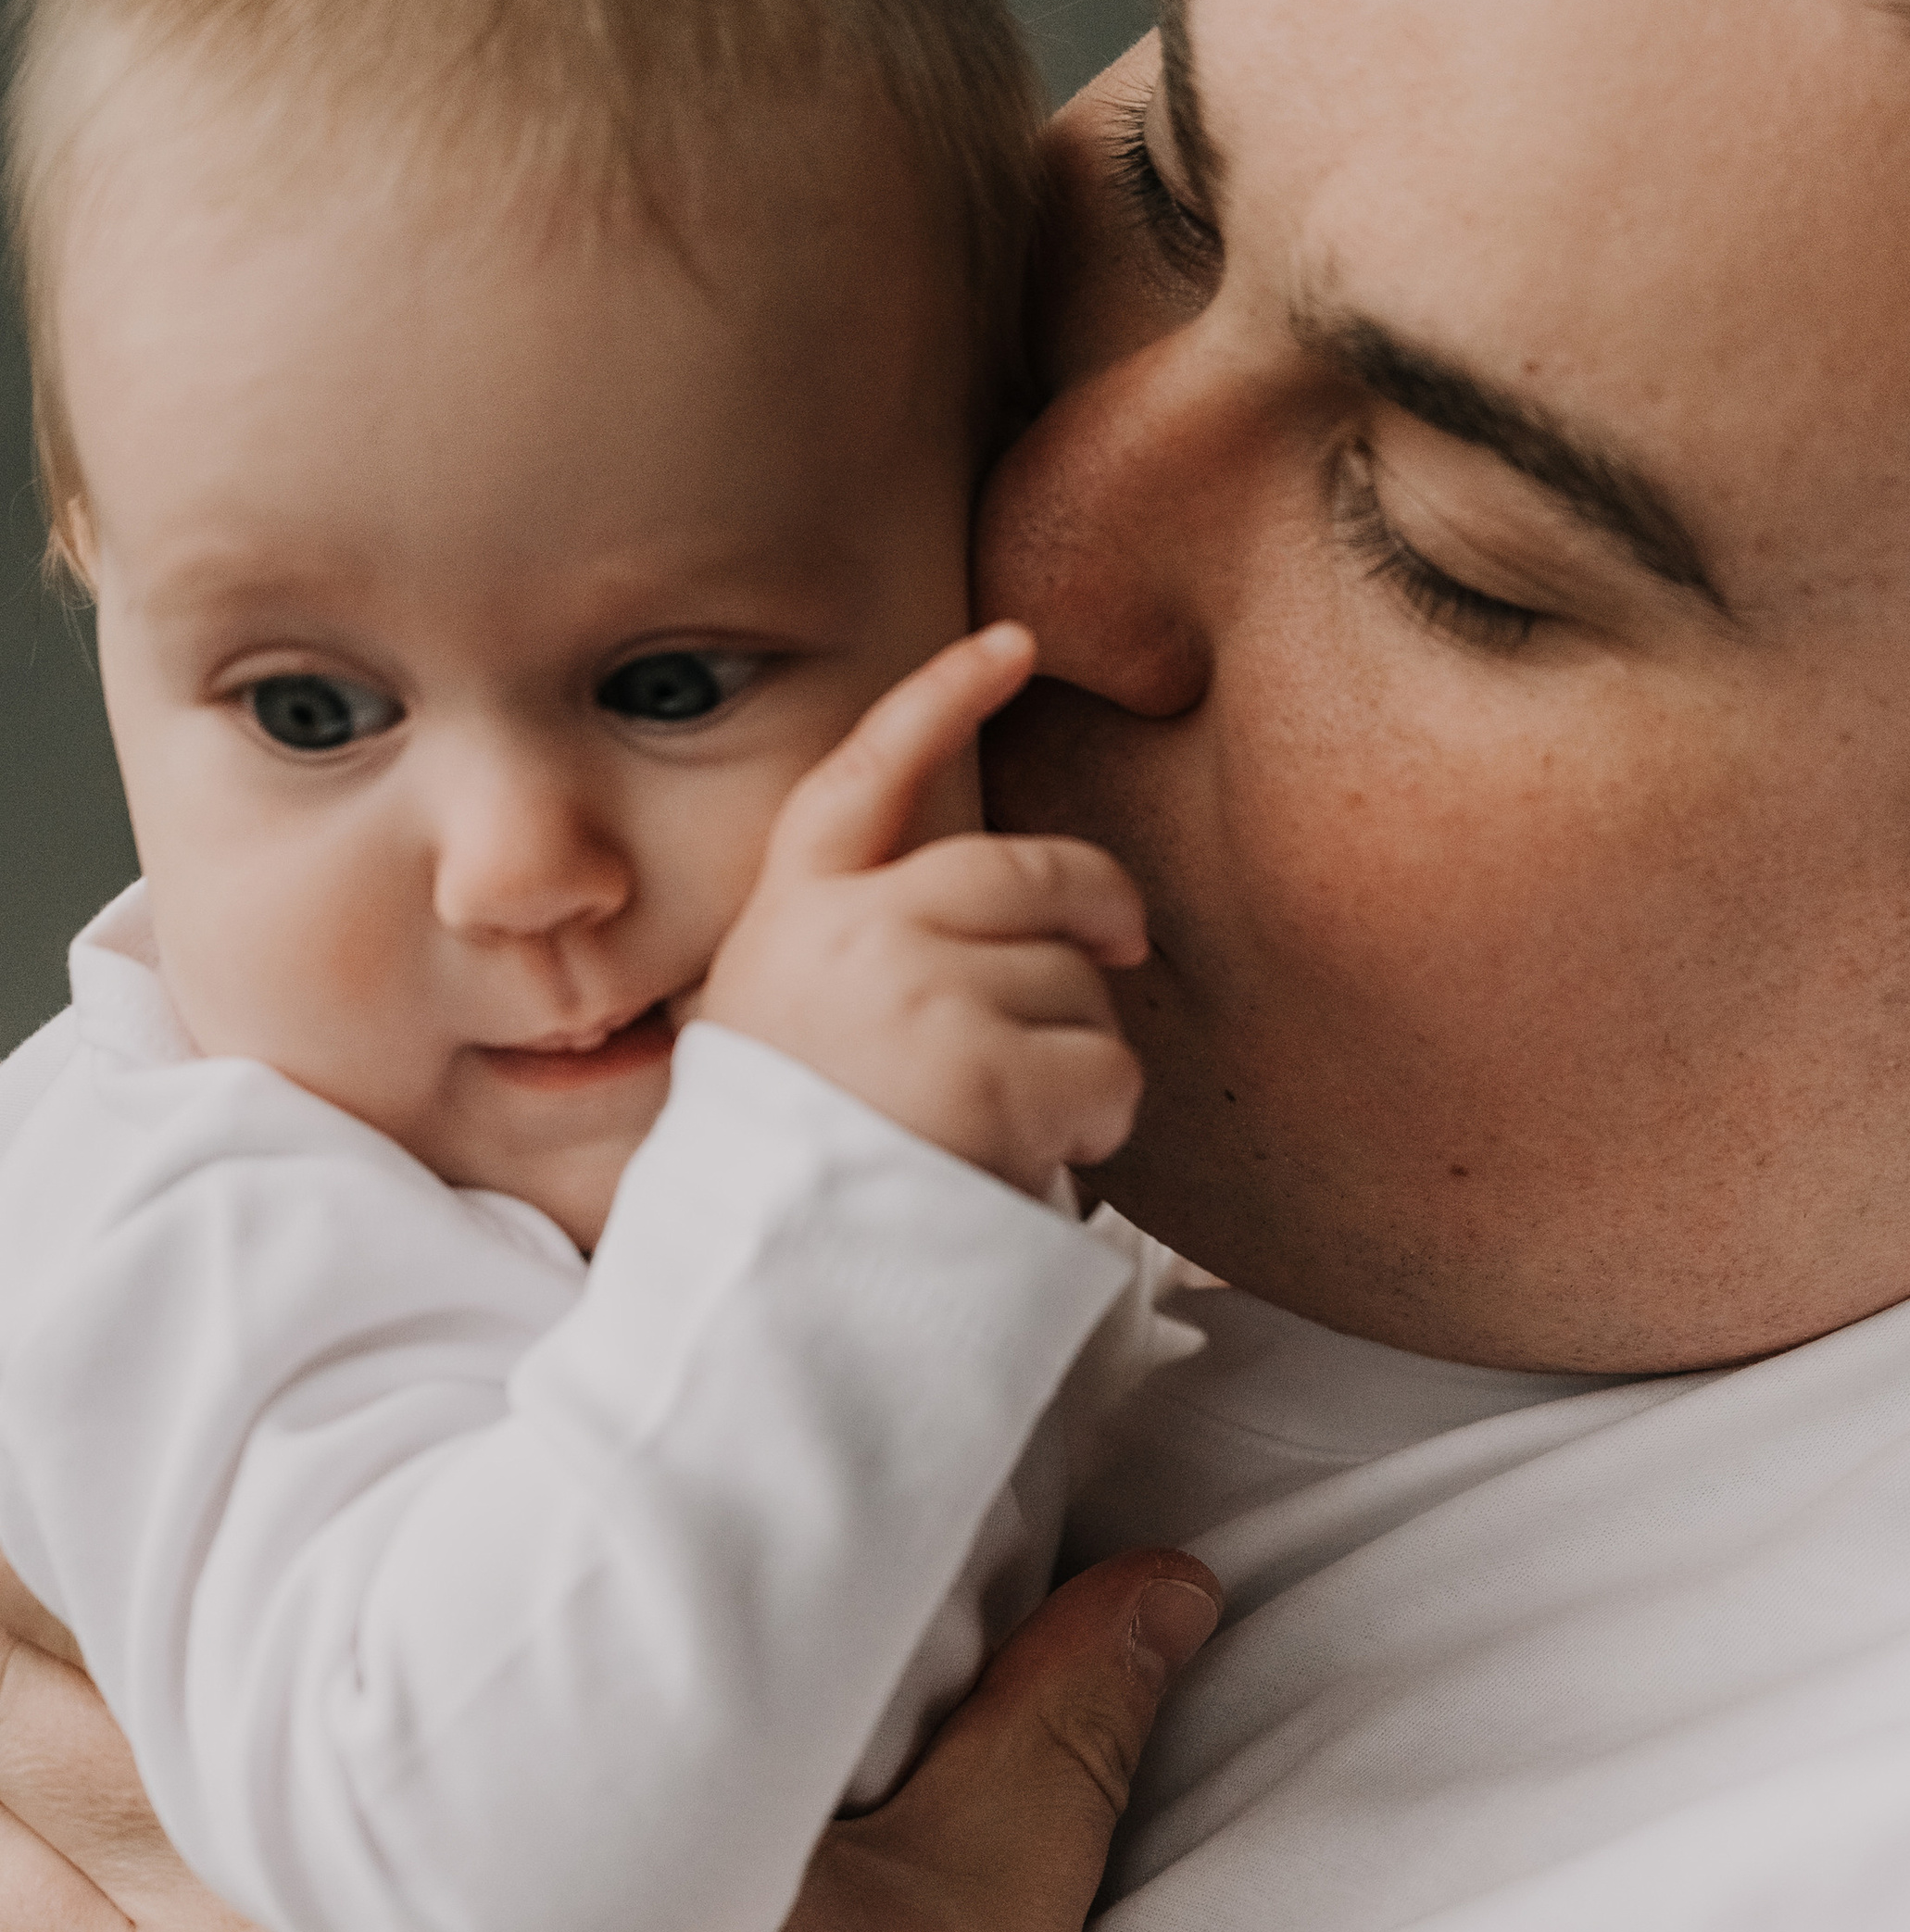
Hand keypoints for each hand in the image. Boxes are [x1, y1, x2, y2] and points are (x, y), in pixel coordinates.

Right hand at [696, 621, 1146, 1194]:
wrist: (762, 1291)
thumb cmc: (782, 1181)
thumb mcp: (775, 1041)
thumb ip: (852, 966)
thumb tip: (998, 935)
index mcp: (789, 919)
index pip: (866, 775)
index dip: (942, 698)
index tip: (1012, 639)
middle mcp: (853, 933)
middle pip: (1022, 870)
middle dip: (1098, 899)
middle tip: (1126, 937)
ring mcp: (919, 993)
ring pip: (1075, 980)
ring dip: (1083, 1054)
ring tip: (1030, 1126)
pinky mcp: (984, 1069)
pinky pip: (1105, 1066)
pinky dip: (1103, 1120)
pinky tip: (1054, 1158)